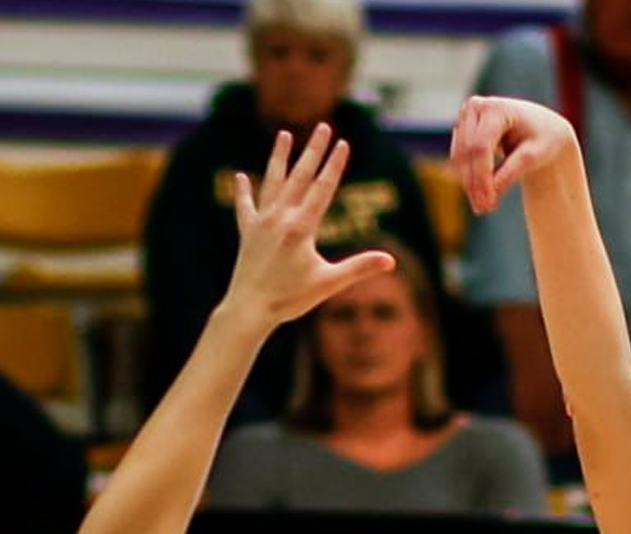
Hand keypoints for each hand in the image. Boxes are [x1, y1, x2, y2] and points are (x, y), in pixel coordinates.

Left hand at [223, 125, 395, 329]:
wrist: (249, 310)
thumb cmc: (290, 299)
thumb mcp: (329, 283)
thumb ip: (359, 267)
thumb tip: (390, 261)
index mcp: (302, 227)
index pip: (323, 188)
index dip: (335, 164)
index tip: (343, 143)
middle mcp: (280, 218)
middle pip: (300, 176)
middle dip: (313, 150)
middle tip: (323, 127)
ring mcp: (262, 222)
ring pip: (273, 182)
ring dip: (279, 158)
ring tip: (284, 135)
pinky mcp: (247, 232)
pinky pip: (245, 207)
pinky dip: (243, 192)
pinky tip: (240, 177)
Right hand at [449, 96, 579, 214]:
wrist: (542, 128)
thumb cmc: (543, 140)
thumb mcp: (534, 156)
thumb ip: (511, 172)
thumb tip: (490, 193)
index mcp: (497, 108)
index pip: (481, 147)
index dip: (482, 177)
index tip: (488, 203)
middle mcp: (476, 106)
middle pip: (468, 152)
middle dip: (475, 183)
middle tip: (484, 210)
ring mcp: (466, 116)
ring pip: (459, 157)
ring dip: (469, 184)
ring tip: (483, 207)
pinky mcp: (461, 128)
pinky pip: (459, 158)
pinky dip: (468, 178)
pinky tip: (479, 196)